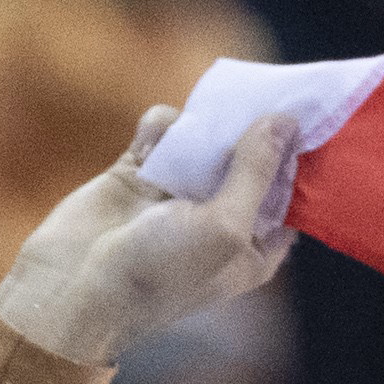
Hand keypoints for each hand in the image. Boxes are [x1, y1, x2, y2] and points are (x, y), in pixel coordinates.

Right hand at [0, 110, 296, 371]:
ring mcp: (176, 197)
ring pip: (204, 142)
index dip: (299, 161)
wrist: (75, 290)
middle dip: (252, 130)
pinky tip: (154, 137)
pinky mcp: (138, 177)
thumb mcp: (225, 227)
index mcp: (251, 248)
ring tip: (203, 118)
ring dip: (203, 126)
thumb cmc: (160, 273)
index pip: (289, 196)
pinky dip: (160, 129)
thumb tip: (285, 122)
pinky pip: (159, 137)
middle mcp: (219, 221)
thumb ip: (256, 172)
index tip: (308, 115)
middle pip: (249, 161)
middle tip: (260, 93)